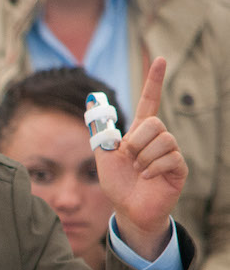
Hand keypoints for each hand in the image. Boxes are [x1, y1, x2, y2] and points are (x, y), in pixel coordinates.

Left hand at [94, 57, 187, 259]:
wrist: (128, 210)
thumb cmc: (117, 184)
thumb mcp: (103, 156)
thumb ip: (99, 131)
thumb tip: (91, 101)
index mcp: (140, 133)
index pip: (149, 101)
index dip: (153, 81)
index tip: (159, 60)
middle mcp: (157, 139)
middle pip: (155, 123)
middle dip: (137, 142)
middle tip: (129, 159)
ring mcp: (169, 153)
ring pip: (163, 139)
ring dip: (144, 157)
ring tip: (138, 170)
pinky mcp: (178, 168)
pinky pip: (169, 157)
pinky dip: (152, 168)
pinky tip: (146, 177)